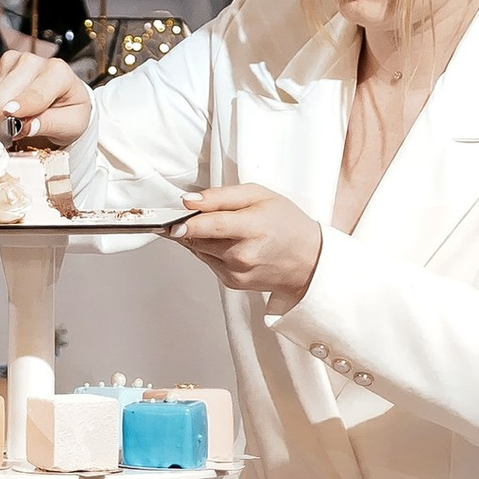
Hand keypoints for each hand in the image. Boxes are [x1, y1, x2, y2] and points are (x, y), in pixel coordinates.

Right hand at [0, 37, 94, 151]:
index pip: (35, 93)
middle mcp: (33, 61)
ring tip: (15, 120)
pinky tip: (7, 109)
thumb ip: (50, 125)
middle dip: (6, 121)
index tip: (10, 122)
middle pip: (3, 97)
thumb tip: (26, 127)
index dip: (20, 109)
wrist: (62, 100)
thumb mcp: (71, 125)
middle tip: (16, 132)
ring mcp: (12, 60)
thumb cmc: (69, 111)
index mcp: (58, 72)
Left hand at [174, 185, 323, 302]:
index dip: (186, 222)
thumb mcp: (260, 195)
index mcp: (253, 229)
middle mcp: (242, 255)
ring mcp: (236, 272)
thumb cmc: (287, 224)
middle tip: (193, 212)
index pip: (211, 226)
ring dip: (198, 236)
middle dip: (188, 225)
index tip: (170, 219)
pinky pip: (207, 260)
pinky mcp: (231, 282)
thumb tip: (190, 200)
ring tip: (222, 226)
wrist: (308, 260)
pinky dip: (209, 249)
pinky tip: (228, 242)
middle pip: (197, 239)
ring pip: (198, 250)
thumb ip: (222, 196)